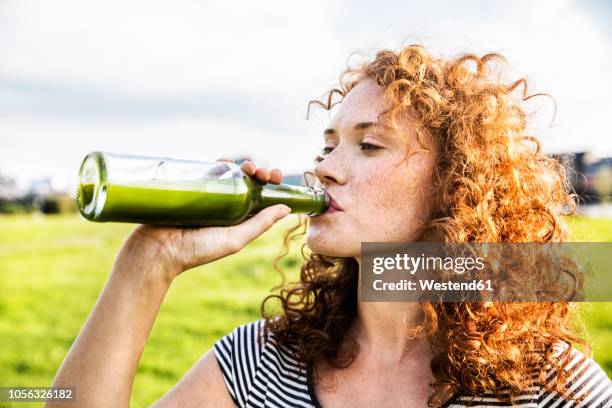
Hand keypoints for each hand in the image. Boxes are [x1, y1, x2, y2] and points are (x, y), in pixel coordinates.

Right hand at [116, 159, 287, 283]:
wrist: (155, 251)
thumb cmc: (196, 250)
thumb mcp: (234, 239)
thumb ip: (259, 224)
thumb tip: (286, 208)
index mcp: (238, 221)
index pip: (260, 199)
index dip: (269, 186)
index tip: (273, 177)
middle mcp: (225, 209)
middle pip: (247, 184)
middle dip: (257, 173)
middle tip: (259, 171)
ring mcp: (207, 199)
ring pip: (229, 176)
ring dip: (241, 166)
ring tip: (245, 166)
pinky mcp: (189, 190)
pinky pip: (206, 172)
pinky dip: (218, 163)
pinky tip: (225, 159)